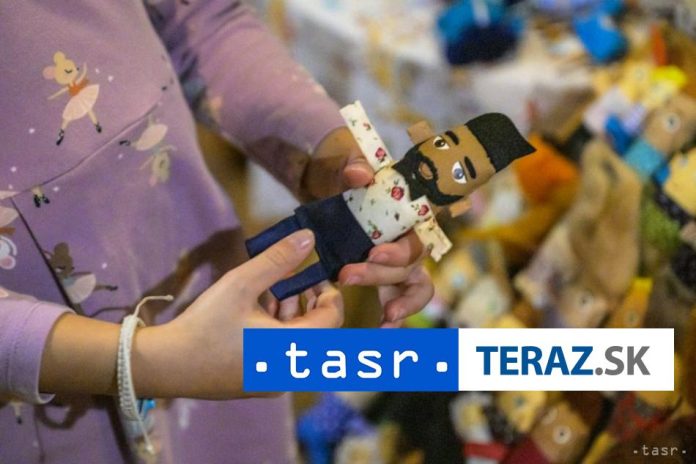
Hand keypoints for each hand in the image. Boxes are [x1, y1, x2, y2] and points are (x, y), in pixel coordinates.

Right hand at [134, 229, 342, 398]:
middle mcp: (292, 370)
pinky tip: (255, 311)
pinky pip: (282, 353)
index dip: (328, 291)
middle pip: (317, 330)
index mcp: (295, 348)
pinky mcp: (259, 384)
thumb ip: (278, 260)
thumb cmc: (206, 324)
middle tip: (290, 277)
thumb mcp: (242, 284)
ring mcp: (275, 381)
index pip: (333, 318)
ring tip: (270, 289)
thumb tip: (309, 237)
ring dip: (290, 313)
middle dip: (306, 300)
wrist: (167, 366)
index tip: (312, 271)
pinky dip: (277, 331)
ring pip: (298, 341)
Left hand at [309, 127, 434, 325]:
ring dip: (400, 304)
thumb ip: (354, 166)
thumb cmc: (345, 173)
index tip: (374, 254)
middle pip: (409, 265)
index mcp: (407, 213)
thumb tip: (360, 174)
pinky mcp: (383, 276)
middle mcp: (409, 239)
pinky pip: (398, 301)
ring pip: (411, 287)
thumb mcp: (345, 164)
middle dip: (380, 275)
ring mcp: (399, 261)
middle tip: (346, 275)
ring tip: (385, 319)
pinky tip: (383, 331)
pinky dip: (395, 317)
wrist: (330, 183)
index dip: (399, 250)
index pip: (415, 236)